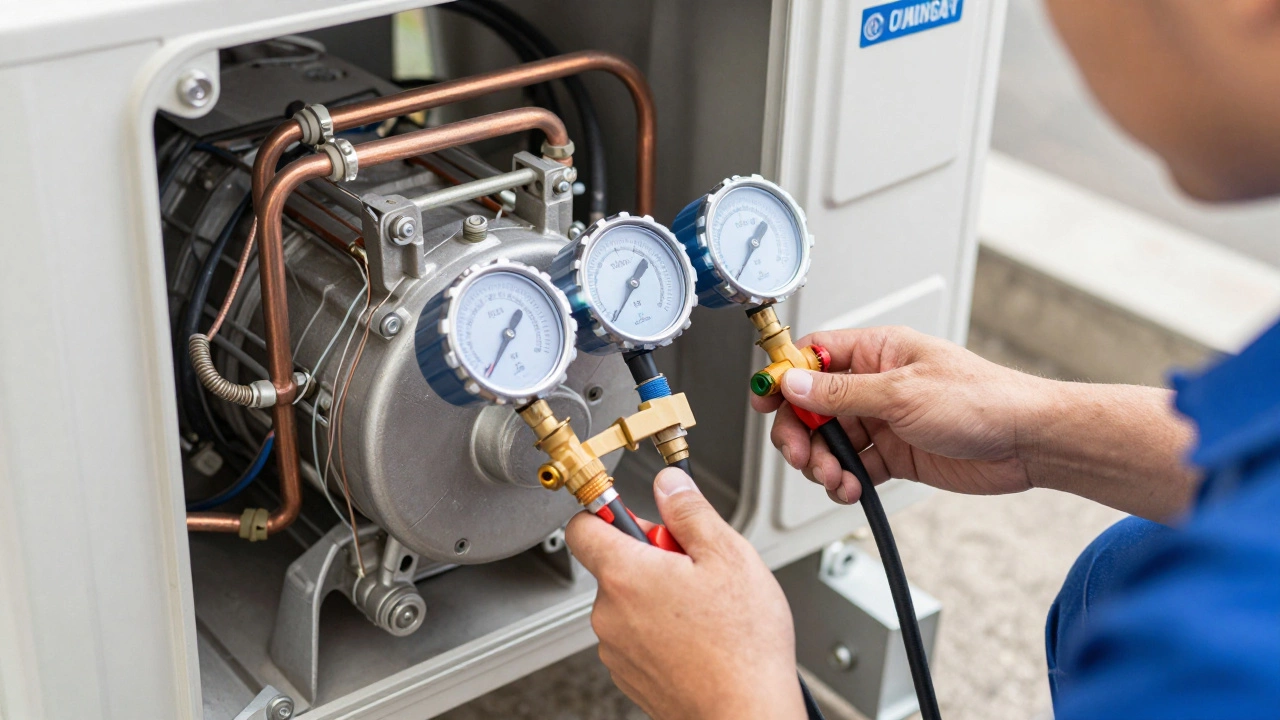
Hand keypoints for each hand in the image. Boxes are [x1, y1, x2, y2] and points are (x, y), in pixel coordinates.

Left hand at [566, 469, 806, 719]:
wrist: (746, 713)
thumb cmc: (742, 646)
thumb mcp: (728, 555)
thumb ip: (690, 511)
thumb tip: (669, 484)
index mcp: (625, 575)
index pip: (583, 525)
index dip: (608, 511)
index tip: (632, 510)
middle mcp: (610, 614)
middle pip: (615, 564)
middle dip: (652, 557)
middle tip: (696, 569)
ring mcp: (616, 650)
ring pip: (629, 603)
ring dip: (658, 596)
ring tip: (705, 609)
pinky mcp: (630, 676)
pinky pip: (637, 637)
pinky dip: (661, 631)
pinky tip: (699, 637)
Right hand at [752, 326, 1046, 505]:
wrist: (1027, 442)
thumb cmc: (983, 400)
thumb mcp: (902, 394)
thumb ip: (841, 392)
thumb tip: (794, 384)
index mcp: (877, 351)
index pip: (813, 356)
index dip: (784, 376)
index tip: (765, 399)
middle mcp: (876, 384)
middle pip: (811, 405)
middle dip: (798, 432)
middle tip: (801, 454)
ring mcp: (883, 420)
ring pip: (829, 441)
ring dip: (822, 463)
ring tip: (835, 478)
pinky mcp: (894, 454)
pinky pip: (852, 467)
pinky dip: (844, 481)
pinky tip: (852, 488)